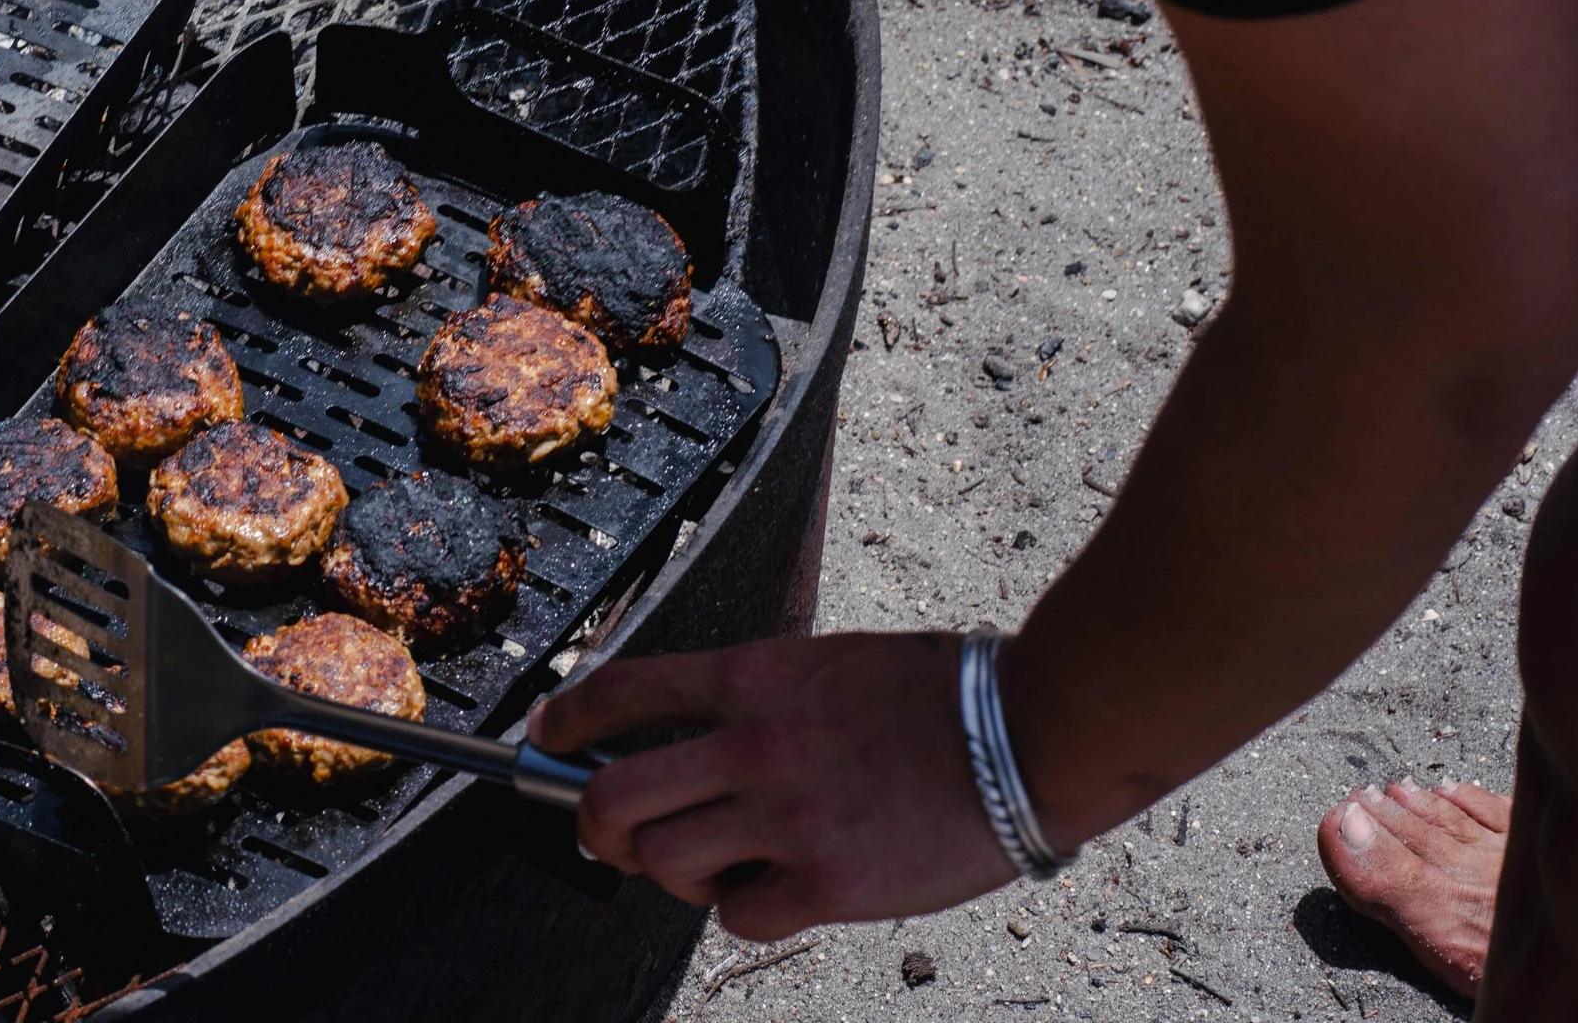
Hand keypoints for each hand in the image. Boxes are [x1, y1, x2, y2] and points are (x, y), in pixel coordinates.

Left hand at [530, 631, 1017, 939]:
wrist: (1030, 732)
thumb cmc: (940, 694)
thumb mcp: (826, 664)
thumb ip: (756, 698)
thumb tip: (694, 735)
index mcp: (751, 677)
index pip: (621, 691)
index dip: (566, 719)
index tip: (547, 736)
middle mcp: (753, 744)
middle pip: (612, 795)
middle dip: (591, 821)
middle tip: (605, 832)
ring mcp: (786, 817)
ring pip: (665, 861)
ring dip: (668, 869)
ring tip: (703, 862)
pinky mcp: (828, 883)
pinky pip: (739, 914)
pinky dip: (741, 908)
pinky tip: (770, 889)